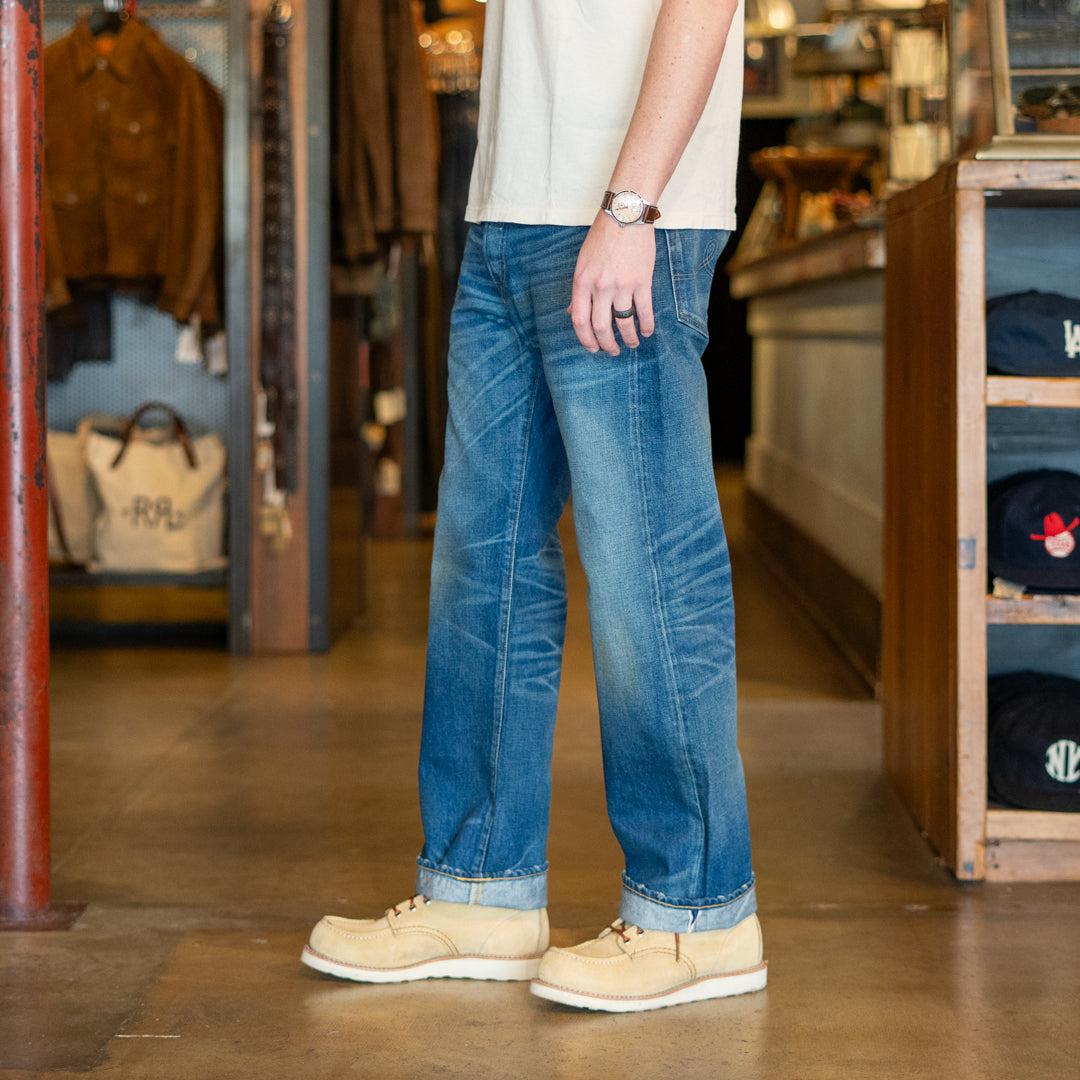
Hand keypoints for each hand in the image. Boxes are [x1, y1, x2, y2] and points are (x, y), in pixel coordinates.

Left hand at [569, 212, 656, 355]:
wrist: (625, 215)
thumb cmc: (602, 237)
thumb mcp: (582, 262)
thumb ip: (579, 289)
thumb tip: (571, 311)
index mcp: (582, 282)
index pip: (579, 320)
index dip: (585, 339)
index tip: (592, 348)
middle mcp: (600, 287)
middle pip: (601, 327)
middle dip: (606, 344)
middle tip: (612, 351)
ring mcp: (622, 285)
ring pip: (624, 323)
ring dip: (628, 338)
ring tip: (631, 344)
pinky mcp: (642, 282)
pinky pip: (644, 311)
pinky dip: (646, 325)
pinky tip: (646, 332)